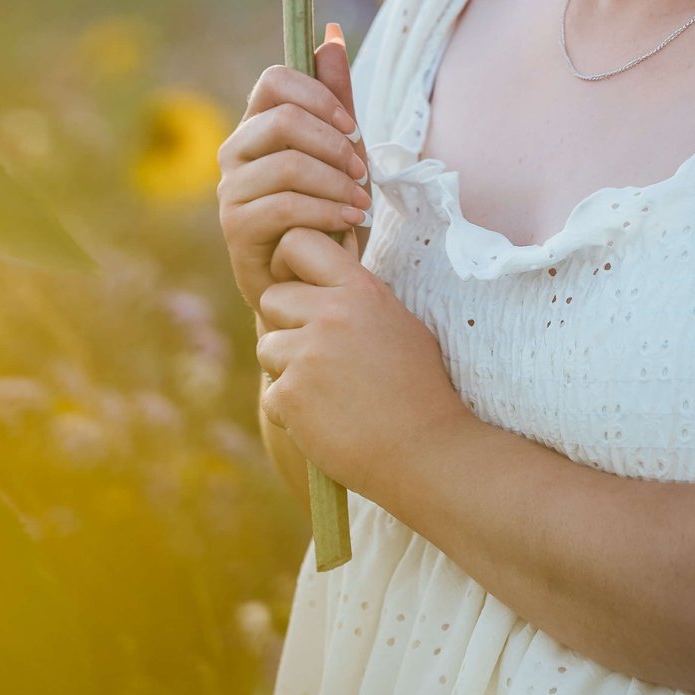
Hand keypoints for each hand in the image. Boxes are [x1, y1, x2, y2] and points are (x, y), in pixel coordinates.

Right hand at [217, 31, 371, 316]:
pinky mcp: (236, 227)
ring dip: (338, 184)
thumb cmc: (327, 210)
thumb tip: (331, 35)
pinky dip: (327, 213)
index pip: (275, 79)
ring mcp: (230, 188)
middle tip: (364, 172)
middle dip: (335, 144)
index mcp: (259, 123)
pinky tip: (350, 224)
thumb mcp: (340, 151)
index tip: (352, 125)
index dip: (319, 94)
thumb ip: (335, 97)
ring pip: (289, 165)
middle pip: (284, 119)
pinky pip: (286, 206)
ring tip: (363, 205)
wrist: (315, 280)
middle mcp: (235, 150)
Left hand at [254, 227, 472, 507]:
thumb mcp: (398, 325)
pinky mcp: (291, 396)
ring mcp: (308, 355)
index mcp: (361, 289)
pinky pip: (271, 393)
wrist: (426, 451)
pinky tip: (328, 421)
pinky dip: (292, 412)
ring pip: (268, 347)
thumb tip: (322, 274)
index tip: (301, 286)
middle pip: (272, 299)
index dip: (290, 264)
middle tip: (322, 357)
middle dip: (287, 326)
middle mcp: (331, 314)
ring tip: (331, 392)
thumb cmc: (418, 389)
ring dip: (288, 370)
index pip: (298, 243)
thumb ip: (357, 298)